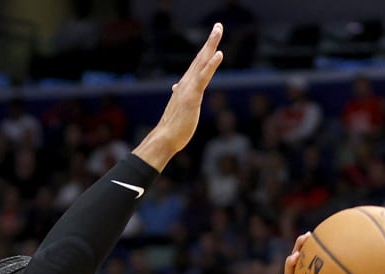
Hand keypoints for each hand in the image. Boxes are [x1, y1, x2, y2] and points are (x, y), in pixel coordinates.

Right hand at [135, 25, 223, 168]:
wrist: (165, 137)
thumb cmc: (173, 126)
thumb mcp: (180, 107)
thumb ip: (180, 95)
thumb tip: (176, 88)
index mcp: (185, 85)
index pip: (198, 64)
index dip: (206, 50)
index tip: (213, 38)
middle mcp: (186, 82)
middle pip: (200, 57)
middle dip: (210, 41)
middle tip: (218, 26)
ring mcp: (189, 88)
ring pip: (202, 62)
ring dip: (210, 45)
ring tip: (218, 30)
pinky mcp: (192, 96)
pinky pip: (203, 77)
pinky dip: (211, 64)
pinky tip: (219, 54)